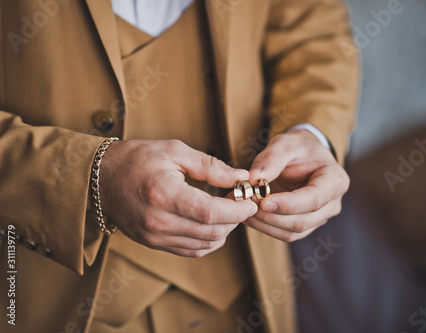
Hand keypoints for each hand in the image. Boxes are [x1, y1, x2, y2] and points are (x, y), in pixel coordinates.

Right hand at [98, 139, 257, 256]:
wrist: (100, 178)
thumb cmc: (136, 159)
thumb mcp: (174, 151)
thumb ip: (210, 166)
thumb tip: (241, 177)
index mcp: (164, 195)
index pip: (212, 213)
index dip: (237, 210)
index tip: (250, 201)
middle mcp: (159, 222)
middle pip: (212, 232)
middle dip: (235, 219)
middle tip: (242, 202)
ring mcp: (154, 237)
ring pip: (204, 244)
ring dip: (224, 231)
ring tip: (229, 211)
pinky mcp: (153, 243)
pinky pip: (190, 251)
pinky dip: (208, 241)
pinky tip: (214, 225)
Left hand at [246, 130, 348, 241]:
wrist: (303, 156)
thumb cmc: (298, 148)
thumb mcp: (286, 144)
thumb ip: (271, 159)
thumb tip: (253, 179)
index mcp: (335, 181)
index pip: (314, 200)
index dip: (289, 204)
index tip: (264, 202)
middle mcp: (332, 204)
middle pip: (302, 221)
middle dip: (271, 215)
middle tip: (246, 202)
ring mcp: (319, 218)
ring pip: (291, 232)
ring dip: (264, 223)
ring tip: (243, 207)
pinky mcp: (304, 225)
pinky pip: (284, 233)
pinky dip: (264, 226)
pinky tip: (248, 215)